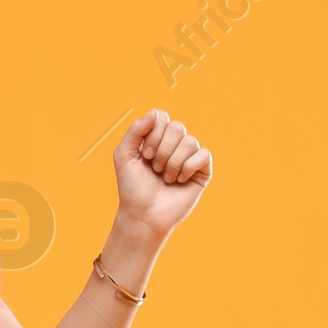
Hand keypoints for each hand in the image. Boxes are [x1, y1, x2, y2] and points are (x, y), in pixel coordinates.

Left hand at [113, 109, 211, 232]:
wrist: (143, 215)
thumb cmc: (132, 187)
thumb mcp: (123, 155)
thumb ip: (135, 130)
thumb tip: (156, 113)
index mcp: (156, 138)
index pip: (161, 117)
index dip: (152, 135)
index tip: (144, 155)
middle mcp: (174, 144)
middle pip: (177, 127)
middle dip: (162, 150)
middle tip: (154, 168)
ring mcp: (189, 156)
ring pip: (189, 141)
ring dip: (173, 163)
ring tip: (165, 178)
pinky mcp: (202, 170)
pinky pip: (203, 154)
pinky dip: (188, 167)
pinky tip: (180, 180)